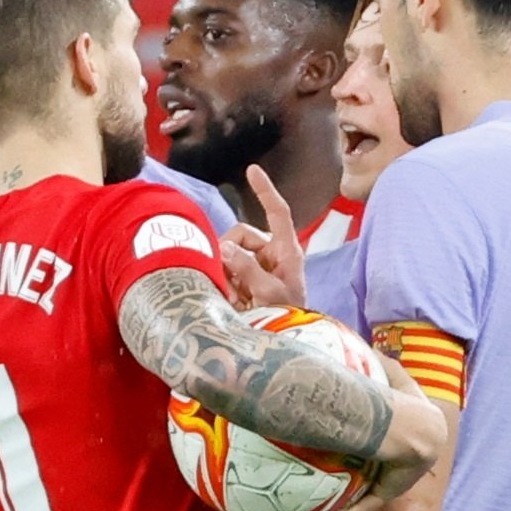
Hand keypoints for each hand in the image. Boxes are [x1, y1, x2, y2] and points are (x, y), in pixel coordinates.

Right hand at [226, 165, 311, 309]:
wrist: (283, 341)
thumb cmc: (285, 316)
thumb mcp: (269, 292)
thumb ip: (247, 268)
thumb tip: (224, 247)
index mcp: (286, 250)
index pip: (278, 212)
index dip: (265, 190)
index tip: (252, 170)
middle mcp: (271, 253)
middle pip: (240, 234)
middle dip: (229, 252)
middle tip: (228, 281)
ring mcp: (257, 265)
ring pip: (228, 252)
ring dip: (225, 271)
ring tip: (233, 297)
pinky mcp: (245, 278)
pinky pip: (225, 268)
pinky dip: (223, 281)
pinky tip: (230, 299)